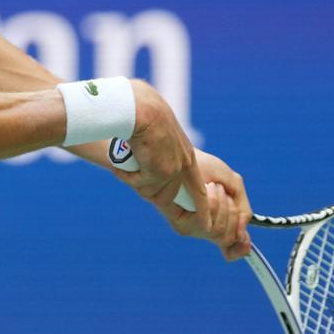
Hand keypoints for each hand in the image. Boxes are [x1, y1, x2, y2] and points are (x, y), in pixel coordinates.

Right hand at [109, 80, 210, 232]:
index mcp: (186, 157)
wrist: (142, 110)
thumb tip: (153, 174)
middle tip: (134, 174)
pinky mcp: (160, 173)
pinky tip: (126, 160)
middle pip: (167, 197)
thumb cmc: (145, 118)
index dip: (202, 207)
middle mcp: (183, 167)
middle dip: (147, 188)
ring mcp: (173, 171)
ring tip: (129, 160)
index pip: (197, 189)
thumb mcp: (160, 138)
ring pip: (150, 192)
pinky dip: (128, 175)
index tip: (207, 224)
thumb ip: (162, 156)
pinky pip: (139, 184)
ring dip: (135, 179)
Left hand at [156, 150, 252, 260]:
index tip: (244, 241)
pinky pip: (206, 224)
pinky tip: (208, 189)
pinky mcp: (180, 223)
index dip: (240, 249)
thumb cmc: (207, 169)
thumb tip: (243, 231)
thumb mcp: (233, 185)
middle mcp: (204, 229)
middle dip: (233, 212)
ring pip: (219, 231)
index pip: (231, 249)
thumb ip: (243, 208)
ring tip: (213, 186)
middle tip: (223, 191)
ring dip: (223, 204)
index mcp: (218, 223)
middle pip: (228, 238)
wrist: (186, 155)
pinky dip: (213, 203)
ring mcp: (192, 228)